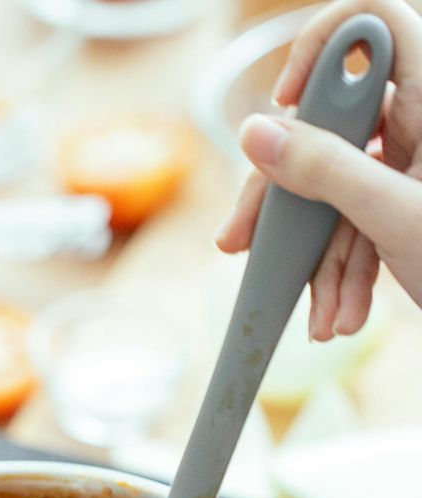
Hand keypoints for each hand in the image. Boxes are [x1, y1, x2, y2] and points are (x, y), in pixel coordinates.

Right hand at [216, 0, 421, 339]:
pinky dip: (342, 272)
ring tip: (322, 318)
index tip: (286, 101)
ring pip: (335, 190)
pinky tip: (341, 313)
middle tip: (243, 241)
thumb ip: (325, 170)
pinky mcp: (401, 206)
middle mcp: (420, 123)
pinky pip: (353, 224)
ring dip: (319, 261)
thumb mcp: (395, 216)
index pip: (374, 24)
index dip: (322, 47)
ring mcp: (410, 166)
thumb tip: (255, 132)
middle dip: (286, 201)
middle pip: (329, 129)